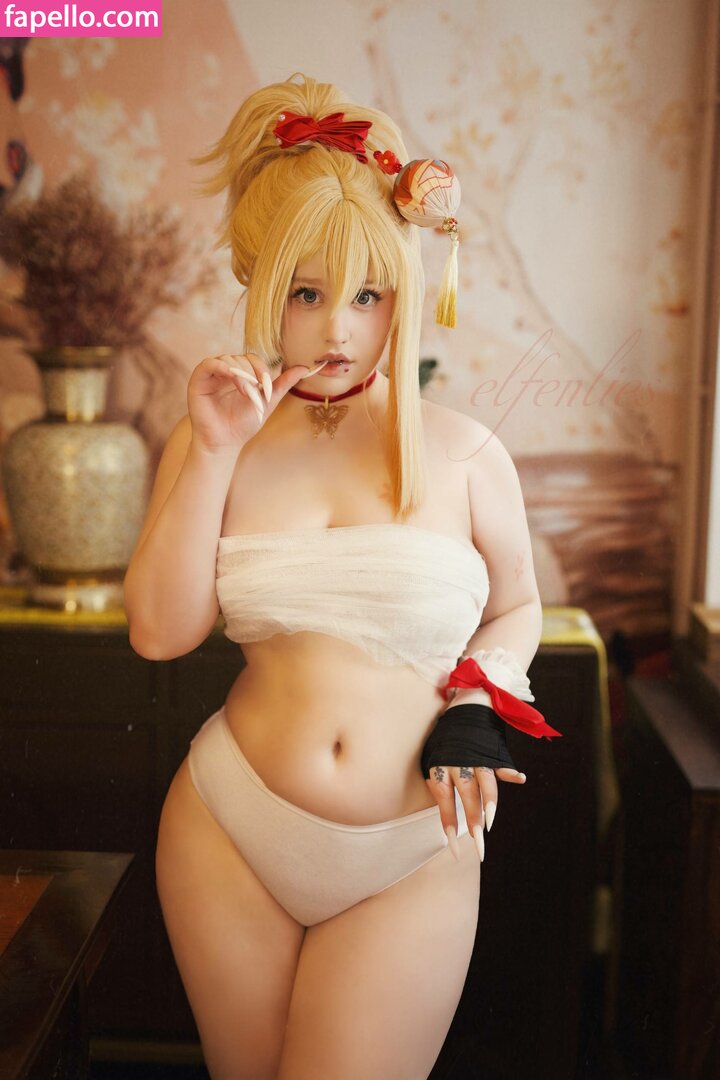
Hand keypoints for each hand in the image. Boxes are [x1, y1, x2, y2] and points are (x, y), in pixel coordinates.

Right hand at [187, 353, 328, 452]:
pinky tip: (231, 377)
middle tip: (257, 393)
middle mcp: (225, 372)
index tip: (267, 389)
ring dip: (241, 374)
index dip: (262, 370)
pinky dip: (222, 367)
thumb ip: (283, 384)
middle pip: (241, 358)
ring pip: (228, 359)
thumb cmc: (244, 424)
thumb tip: (304, 368)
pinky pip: (209, 364)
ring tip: (246, 392)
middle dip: (252, 374)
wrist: (226, 442)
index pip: (253, 360)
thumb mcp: (267, 401)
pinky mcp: (199, 379)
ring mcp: (212, 374)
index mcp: (241, 374)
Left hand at [425, 691, 526, 862]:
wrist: (463, 704)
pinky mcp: (492, 749)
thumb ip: (442, 786)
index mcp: (440, 768)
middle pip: (466, 797)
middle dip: (472, 822)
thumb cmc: (447, 739)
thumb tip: (448, 813)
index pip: (444, 803)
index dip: (450, 826)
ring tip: (489, 823)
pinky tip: (519, 779)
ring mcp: (475, 756)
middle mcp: (457, 763)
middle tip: (477, 846)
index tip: (455, 849)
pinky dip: (510, 771)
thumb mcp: (436, 760)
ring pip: (483, 783)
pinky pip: (501, 762)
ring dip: (488, 802)